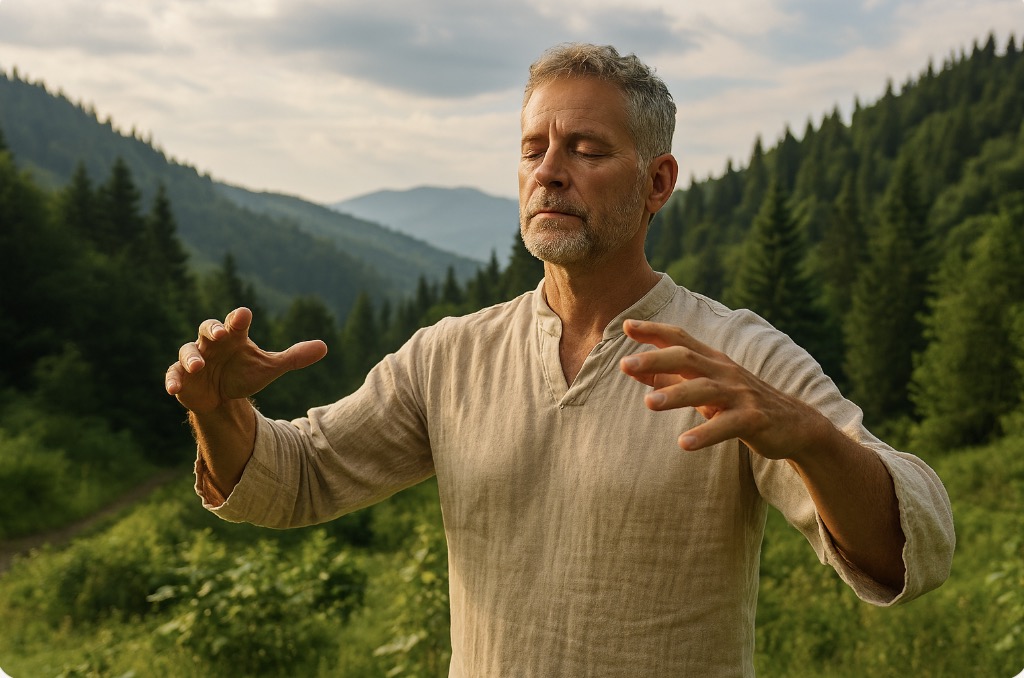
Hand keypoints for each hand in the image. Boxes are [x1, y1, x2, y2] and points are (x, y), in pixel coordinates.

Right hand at [165, 307, 327, 413]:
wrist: (222, 398)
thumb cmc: (244, 374)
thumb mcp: (269, 368)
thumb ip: (294, 358)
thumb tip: (325, 347)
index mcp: (233, 337)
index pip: (235, 323)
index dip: (238, 318)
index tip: (244, 315)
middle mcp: (212, 344)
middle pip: (208, 328)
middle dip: (213, 329)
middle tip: (220, 333)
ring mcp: (195, 359)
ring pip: (188, 351)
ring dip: (192, 357)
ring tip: (199, 366)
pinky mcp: (182, 377)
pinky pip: (173, 374)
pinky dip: (173, 380)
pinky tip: (174, 389)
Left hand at [619, 319, 826, 459]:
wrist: (796, 425)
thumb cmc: (738, 402)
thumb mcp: (704, 387)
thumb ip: (669, 376)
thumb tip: (630, 367)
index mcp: (712, 361)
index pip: (680, 339)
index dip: (654, 331)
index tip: (626, 326)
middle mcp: (725, 372)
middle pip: (687, 358)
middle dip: (656, 359)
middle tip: (625, 363)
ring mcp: (740, 395)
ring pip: (705, 389)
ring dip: (676, 395)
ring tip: (648, 403)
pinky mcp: (754, 420)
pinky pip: (727, 425)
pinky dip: (705, 433)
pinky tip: (684, 443)